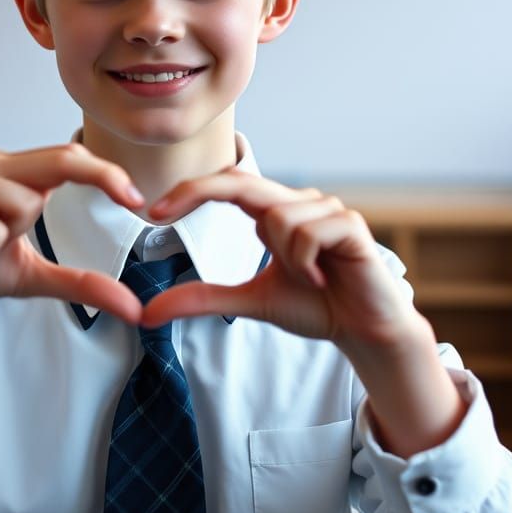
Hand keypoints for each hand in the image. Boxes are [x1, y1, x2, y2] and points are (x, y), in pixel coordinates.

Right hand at [0, 144, 144, 324]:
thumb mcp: (32, 276)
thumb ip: (81, 283)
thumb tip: (134, 307)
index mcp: (13, 173)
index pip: (70, 159)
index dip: (109, 173)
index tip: (140, 200)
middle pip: (62, 160)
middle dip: (103, 178)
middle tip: (134, 202)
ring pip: (29, 203)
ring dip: (14, 238)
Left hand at [140, 170, 416, 351]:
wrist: (362, 330)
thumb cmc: (314, 307)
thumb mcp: (248, 302)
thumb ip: (202, 299)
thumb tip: (148, 312)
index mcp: (273, 213)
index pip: (228, 186)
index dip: (191, 190)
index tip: (153, 211)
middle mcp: (298, 202)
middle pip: (241, 182)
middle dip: (197, 192)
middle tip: (158, 213)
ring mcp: (326, 209)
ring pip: (276, 217)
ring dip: (283, 256)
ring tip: (307, 279)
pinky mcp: (350, 224)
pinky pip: (308, 232)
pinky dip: (306, 262)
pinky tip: (322, 279)